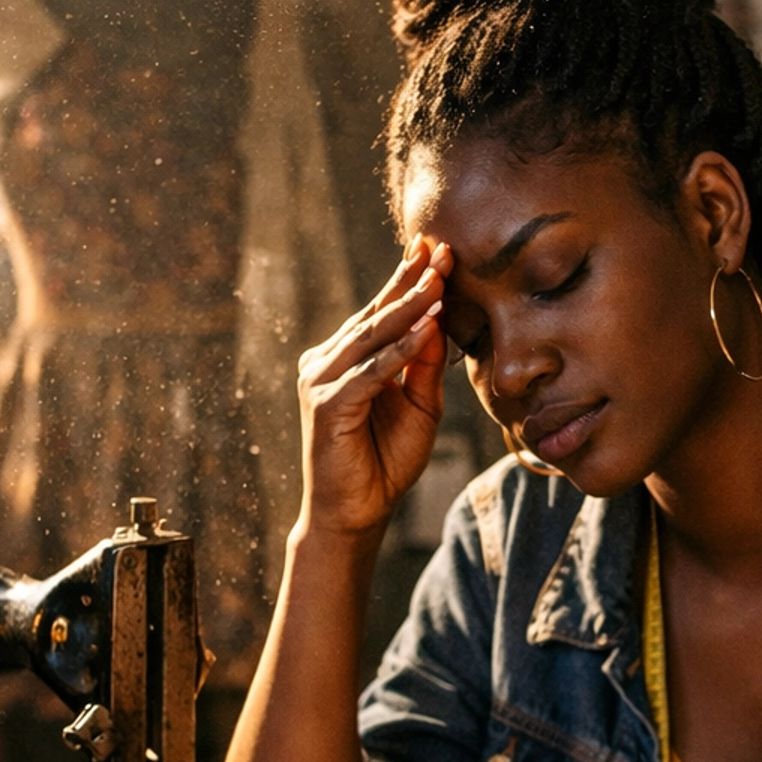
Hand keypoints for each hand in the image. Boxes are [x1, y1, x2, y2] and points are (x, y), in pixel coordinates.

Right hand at [295, 237, 450, 539]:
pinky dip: (398, 351)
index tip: (436, 248)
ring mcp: (320, 381)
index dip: (408, 280)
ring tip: (438, 280)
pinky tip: (424, 328)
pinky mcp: (325, 405)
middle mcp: (327, 362)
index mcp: (347, 358)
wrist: (356, 513)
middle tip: (440, 249)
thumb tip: (438, 320)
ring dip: (407, 308)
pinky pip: (370, 372)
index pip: (381, 313)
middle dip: (410, 281)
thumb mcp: (419, 407)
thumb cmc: (385, 462)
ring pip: (372, 337)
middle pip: (375, 315)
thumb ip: (424, 367)